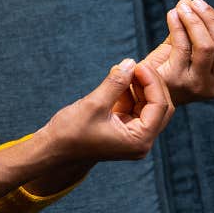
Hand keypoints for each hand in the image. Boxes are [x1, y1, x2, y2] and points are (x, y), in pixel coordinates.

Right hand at [38, 59, 174, 164]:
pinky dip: (130, 92)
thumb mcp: (94, 104)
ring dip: (140, 86)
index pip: (160, 106)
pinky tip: (120, 78)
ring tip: (125, 70)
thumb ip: (115, 83)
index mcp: (139, 140)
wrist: (52, 150)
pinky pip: (136, 107)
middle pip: (161, 106)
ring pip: (149, 105)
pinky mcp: (124, 129)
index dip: (152, 82)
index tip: (138, 65)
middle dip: (150, 84)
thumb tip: (130, 62)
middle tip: (136, 66)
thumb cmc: (70, 133)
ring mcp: (134, 136)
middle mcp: (141, 141)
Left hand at [143, 0, 213, 104]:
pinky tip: (172, 15)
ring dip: (194, 20)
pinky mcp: (177, 80)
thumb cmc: (168, 68)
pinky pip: (182, 46)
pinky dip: (178, 26)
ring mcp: (198, 86)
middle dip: (209, 18)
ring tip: (182, 6)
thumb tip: (193, 3)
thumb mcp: (190, 50)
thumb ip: (197, 31)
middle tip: (193, 2)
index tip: (200, 4)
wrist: (143, 88)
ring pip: (206, 46)